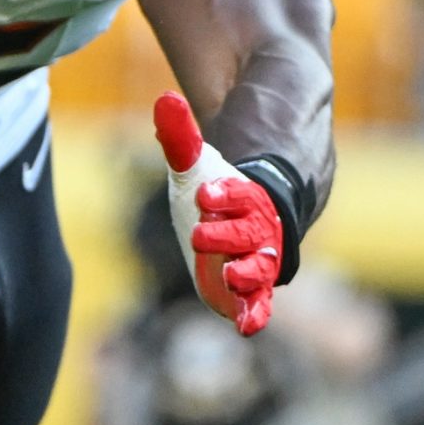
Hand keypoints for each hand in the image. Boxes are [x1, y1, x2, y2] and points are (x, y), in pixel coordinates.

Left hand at [153, 91, 282, 336]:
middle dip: (228, 234)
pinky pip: (259, 302)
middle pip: (250, 232)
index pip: (242, 194)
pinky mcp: (250, 288)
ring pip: (259, 267)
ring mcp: (257, 260)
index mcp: (248, 197)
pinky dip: (255, 313)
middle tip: (202, 234)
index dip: (227, 194)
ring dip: (247, 272)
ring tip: (231, 276)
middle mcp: (258, 230)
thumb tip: (164, 98)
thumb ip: (181, 135)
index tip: (206, 193)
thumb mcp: (197, 165)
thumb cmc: (219, 192)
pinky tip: (246, 327)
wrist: (247, 218)